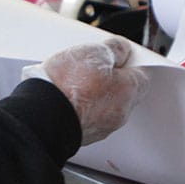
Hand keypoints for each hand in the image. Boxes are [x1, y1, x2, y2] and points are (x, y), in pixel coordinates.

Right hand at [26, 36, 148, 144]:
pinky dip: (81, 106)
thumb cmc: (69, 86)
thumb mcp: (95, 52)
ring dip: (94, 93)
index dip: (129, 62)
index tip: (118, 53)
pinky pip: (88, 116)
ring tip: (73, 79)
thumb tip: (122, 49)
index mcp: (129, 91)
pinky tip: (66, 96)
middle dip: (110, 77)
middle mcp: (120, 113)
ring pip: (104, 105)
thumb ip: (115, 48)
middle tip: (92, 64)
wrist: (41, 115)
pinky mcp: (83, 134)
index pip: (142, 75)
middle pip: (123, 91)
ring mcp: (101, 127)